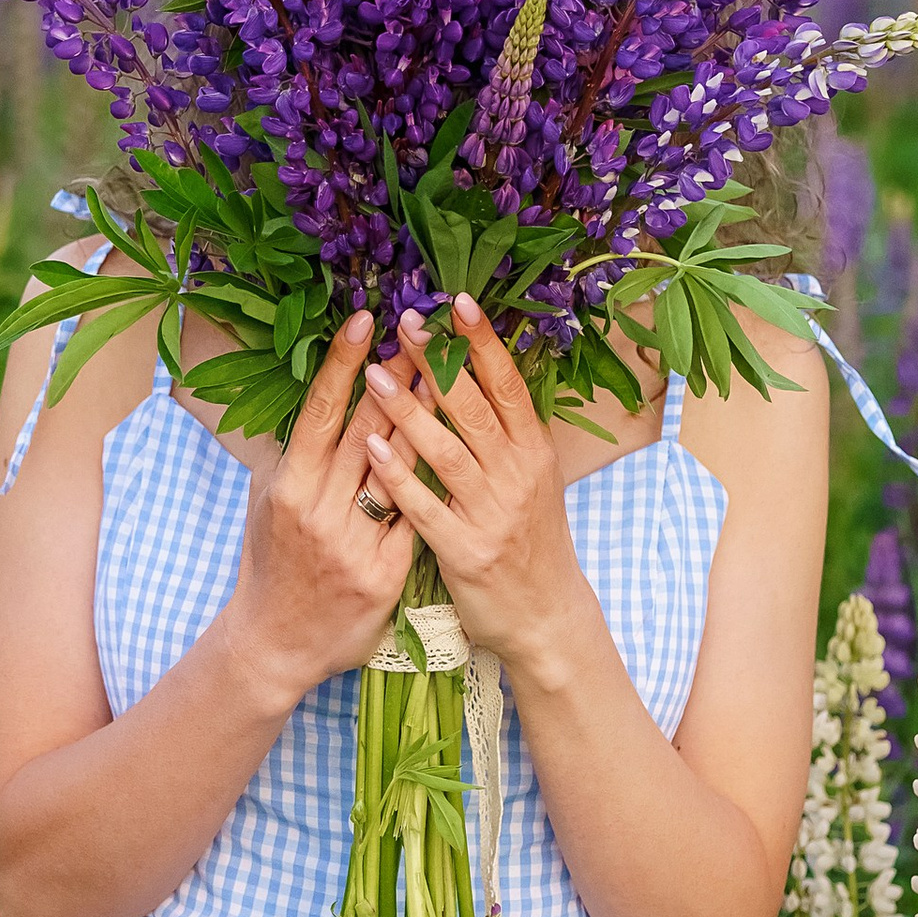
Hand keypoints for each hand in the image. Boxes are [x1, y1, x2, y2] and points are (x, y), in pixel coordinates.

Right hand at [220, 312, 415, 712]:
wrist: (277, 646)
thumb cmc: (271, 567)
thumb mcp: (269, 505)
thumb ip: (292, 458)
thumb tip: (316, 403)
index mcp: (289, 488)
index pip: (321, 412)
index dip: (344, 362)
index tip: (364, 319)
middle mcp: (320, 512)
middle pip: (367, 430)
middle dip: (398, 376)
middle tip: (424, 330)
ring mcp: (355, 545)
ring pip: (399, 470)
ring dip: (426, 419)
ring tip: (449, 374)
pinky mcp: (385, 574)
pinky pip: (416, 518)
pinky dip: (433, 482)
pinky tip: (459, 450)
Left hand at [359, 296, 600, 679]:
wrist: (546, 615)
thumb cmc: (530, 541)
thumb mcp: (532, 480)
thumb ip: (506, 433)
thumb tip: (481, 373)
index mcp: (533, 451)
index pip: (507, 384)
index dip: (482, 342)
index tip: (457, 301)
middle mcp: (517, 475)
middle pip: (474, 406)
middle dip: (438, 361)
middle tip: (404, 322)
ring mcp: (492, 512)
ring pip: (446, 450)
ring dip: (408, 408)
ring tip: (374, 372)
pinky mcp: (465, 549)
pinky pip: (424, 506)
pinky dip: (398, 475)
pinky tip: (370, 446)